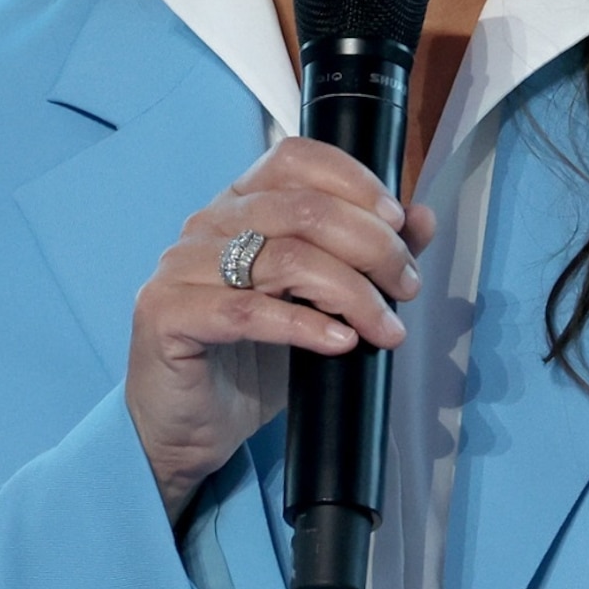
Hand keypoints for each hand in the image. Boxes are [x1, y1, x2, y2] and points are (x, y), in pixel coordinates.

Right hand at [128, 136, 434, 519]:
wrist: (187, 429)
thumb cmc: (249, 363)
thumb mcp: (320, 306)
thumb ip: (365, 257)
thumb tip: (421, 218)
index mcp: (239, 205)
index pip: (296, 159)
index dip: (355, 182)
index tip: (399, 223)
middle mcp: (205, 224)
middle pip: (302, 209)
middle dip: (372, 246)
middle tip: (406, 286)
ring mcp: (180, 267)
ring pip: (283, 258)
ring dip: (352, 292)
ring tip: (385, 328)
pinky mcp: (167, 313)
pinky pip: (247, 311)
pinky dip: (304, 325)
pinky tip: (340, 341)